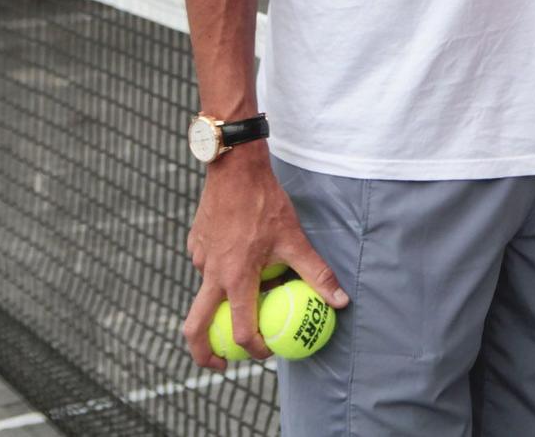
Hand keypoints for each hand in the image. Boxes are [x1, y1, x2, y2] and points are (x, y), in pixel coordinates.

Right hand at [182, 144, 346, 369]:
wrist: (235, 170)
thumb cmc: (266, 204)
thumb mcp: (295, 240)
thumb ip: (316, 273)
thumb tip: (340, 301)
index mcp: (235, 278)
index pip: (240, 329)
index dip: (254, 347)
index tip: (267, 351)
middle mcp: (211, 274)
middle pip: (195, 328)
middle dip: (204, 354)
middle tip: (223, 364)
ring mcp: (199, 259)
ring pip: (204, 294)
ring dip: (220, 306)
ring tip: (245, 301)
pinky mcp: (195, 245)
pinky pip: (206, 269)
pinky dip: (220, 277)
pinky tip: (242, 262)